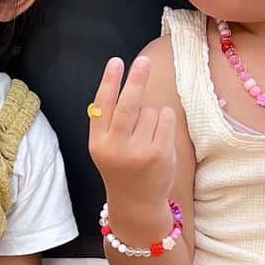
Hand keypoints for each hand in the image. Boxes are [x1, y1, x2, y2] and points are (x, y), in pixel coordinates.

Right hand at [88, 56, 176, 206]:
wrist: (136, 202)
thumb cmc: (122, 167)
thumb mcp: (105, 148)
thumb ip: (110, 122)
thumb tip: (129, 84)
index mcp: (98, 143)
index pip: (102, 106)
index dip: (109, 82)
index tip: (115, 62)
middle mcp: (116, 147)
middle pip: (128, 105)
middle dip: (136, 80)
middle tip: (144, 61)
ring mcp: (139, 152)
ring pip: (149, 111)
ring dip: (151, 115)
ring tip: (146, 137)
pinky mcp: (160, 154)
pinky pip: (165, 118)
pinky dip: (164, 120)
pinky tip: (159, 136)